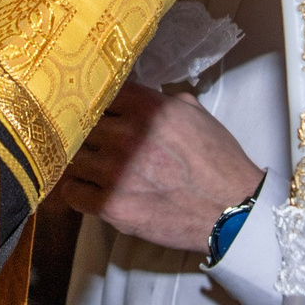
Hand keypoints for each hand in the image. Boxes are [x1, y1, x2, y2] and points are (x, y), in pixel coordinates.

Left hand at [59, 82, 266, 251]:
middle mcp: (128, 136)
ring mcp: (116, 172)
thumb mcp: (197, 115)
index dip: (97, 102)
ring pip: (73, 157)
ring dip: (81, 161)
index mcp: (148, 109)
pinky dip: (78, 190)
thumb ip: (164, 101)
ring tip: (92, 168)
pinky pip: (72, 192)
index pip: (100, 93)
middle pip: (81, 124)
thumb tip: (145, 96)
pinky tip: (90, 190)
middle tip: (96, 142)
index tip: (97, 111)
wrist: (231, 211)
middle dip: (88, 132)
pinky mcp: (111, 206)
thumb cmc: (218, 163)